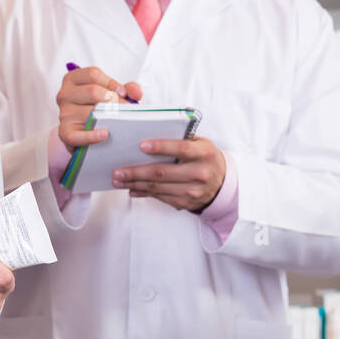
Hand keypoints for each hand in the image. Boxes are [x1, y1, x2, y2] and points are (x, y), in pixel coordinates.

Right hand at [57, 68, 141, 151]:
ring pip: (89, 113)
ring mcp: (64, 114)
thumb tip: (136, 93)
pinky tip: (105, 134)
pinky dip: (92, 136)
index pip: (93, 74)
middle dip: (113, 101)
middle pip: (92, 91)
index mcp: (73, 79)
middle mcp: (65, 94)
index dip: (112, 83)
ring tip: (119, 123)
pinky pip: (77, 135)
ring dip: (109, 119)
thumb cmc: (99, 108)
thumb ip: (127, 89)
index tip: (122, 93)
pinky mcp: (65, 133)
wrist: (85, 132)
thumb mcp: (112, 93)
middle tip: (124, 110)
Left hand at [111, 136, 225, 210]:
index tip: (141, 145)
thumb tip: (150, 136)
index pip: (181, 148)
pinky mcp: (185, 202)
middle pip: (162, 173)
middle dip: (136, 172)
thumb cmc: (204, 158)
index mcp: (204, 153)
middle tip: (117, 171)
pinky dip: (144, 192)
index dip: (161, 147)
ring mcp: (193, 190)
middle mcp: (200, 173)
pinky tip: (132, 188)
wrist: (221, 183)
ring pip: (158, 187)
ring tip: (118, 180)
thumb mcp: (200, 144)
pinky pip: (160, 197)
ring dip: (135, 184)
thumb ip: (181, 139)